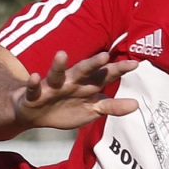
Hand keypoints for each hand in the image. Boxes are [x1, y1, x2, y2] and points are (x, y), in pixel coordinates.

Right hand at [13, 50, 138, 130]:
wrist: (35, 113)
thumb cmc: (66, 109)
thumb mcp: (92, 110)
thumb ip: (112, 107)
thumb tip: (137, 105)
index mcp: (86, 86)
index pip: (104, 76)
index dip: (118, 70)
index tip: (134, 64)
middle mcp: (70, 82)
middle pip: (83, 71)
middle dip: (92, 64)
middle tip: (104, 56)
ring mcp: (52, 87)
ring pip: (56, 75)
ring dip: (58, 65)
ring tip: (62, 54)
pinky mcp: (34, 95)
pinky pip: (33, 89)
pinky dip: (32, 83)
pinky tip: (33, 77)